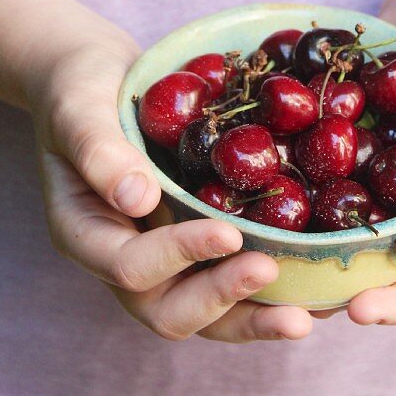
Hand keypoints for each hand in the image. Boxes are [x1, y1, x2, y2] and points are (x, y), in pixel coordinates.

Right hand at [29, 32, 312, 342]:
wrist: (97, 79)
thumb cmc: (81, 88)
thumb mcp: (79, 108)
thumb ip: (98, 150)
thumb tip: (138, 198)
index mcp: (86, 234)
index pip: (130, 266)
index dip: (180, 255)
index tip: (229, 233)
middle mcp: (125, 260)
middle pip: (169, 312)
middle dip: (222, 300)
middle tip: (271, 273)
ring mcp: (164, 260)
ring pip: (206, 313)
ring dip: (253, 317)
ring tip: (305, 316)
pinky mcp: (198, 247)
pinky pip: (230, 279)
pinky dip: (269, 292)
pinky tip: (315, 289)